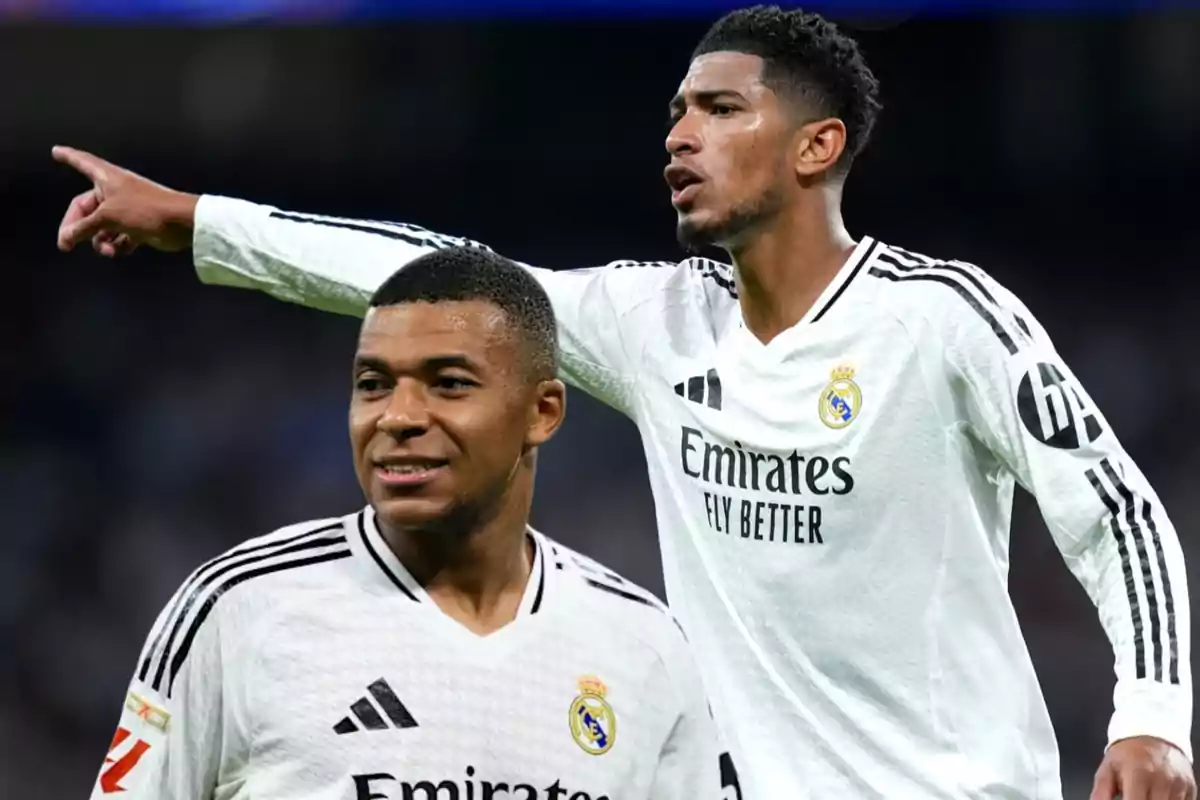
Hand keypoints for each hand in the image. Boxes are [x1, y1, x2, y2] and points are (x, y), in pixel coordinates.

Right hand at [52, 145, 198, 255]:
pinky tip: (121, 251)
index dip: (68, 157)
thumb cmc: (143, 210)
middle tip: (66, 245)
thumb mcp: (108, 217)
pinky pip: (119, 236)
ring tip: (107, 250)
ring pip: (102, 226)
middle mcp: (114, 191)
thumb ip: (83, 227)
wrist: (181, 223)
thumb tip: (65, 238)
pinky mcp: (138, 226)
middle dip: (78, 228)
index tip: (56, 150)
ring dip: (100, 240)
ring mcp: (127, 209)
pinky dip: (118, 245)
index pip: (82, 162)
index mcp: (106, 178)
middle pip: (86, 208)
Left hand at [1091, 736, 1194, 799]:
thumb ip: (1101, 792)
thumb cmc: (1128, 754)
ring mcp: (1179, 786)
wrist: (1154, 734)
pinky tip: (1157, 795)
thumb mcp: (1107, 769)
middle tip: (1133, 796)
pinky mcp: (1191, 789)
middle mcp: (1162, 780)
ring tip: (1144, 794)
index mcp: (1139, 774)